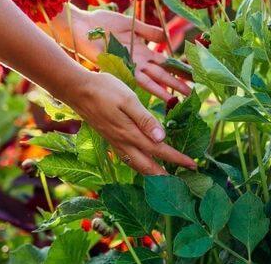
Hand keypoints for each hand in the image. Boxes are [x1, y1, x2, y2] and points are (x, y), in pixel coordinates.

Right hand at [58, 71, 195, 174]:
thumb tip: (161, 138)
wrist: (77, 90)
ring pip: (137, 165)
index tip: (193, 165)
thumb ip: (144, 119)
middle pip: (148, 166)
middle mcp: (123, 142)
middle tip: (182, 180)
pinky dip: (139, 166)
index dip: (177, 159)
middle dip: (166, 175)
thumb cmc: (104, 90)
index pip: (160, 151)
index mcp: (131, 133)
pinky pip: (128, 159)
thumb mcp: (128, 99)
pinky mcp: (110, 139)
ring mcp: (115, 142)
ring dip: (152, 173)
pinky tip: (143, 163)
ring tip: (166, 178)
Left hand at [68, 8, 191, 99]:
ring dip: (165, 90)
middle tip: (191, 93)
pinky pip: (138, 81)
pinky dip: (150, 89)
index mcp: (142, 50)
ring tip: (177, 99)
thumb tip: (166, 37)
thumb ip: (148, 31)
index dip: (177, 68)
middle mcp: (138, 61)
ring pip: (152, 81)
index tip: (192, 75)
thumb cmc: (103, 23)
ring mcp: (130, 66)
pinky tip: (159, 96)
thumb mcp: (131, 24)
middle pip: (161, 74)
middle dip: (176, 83)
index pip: (164, 62)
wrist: (82, 26)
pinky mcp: (120, 69)